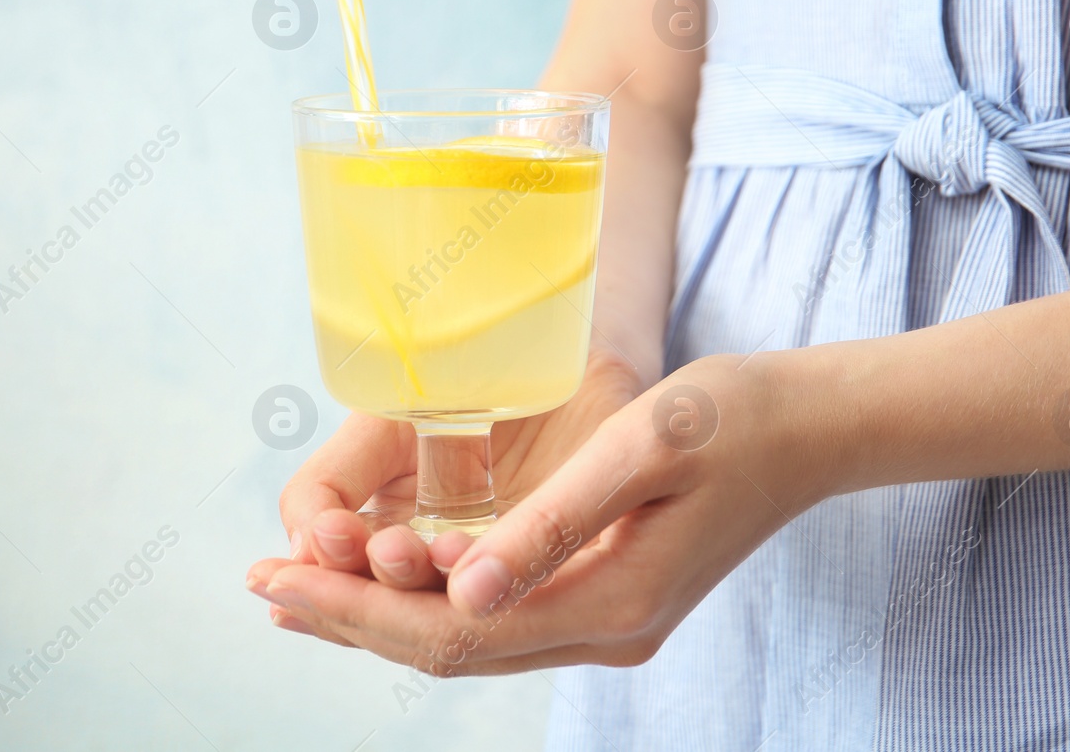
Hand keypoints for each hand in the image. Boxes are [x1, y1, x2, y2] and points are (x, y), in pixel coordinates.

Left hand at [247, 350, 853, 672]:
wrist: (811, 429)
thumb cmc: (732, 419)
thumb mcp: (643, 450)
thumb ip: (552, 523)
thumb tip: (460, 592)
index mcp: (608, 605)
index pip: (453, 634)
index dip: (356, 612)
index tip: (276, 581)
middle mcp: (603, 634)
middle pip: (449, 650)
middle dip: (348, 618)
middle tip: (259, 586)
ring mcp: (607, 623)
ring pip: (469, 639)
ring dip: (381, 613)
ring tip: (299, 585)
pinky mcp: (607, 597)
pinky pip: (498, 616)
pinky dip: (429, 600)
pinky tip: (389, 575)